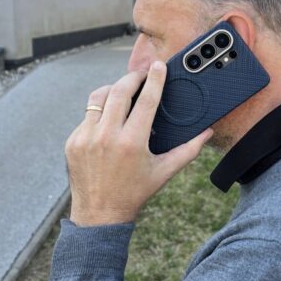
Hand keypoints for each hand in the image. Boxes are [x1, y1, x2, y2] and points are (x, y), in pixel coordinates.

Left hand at [65, 60, 213, 226]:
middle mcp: (107, 137)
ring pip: (98, 98)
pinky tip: (109, 117)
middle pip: (120, 91)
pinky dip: (100, 112)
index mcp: (131, 143)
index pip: (146, 100)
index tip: (158, 67)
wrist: (100, 214)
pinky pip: (87, 116)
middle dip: (133, 77)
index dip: (155, 80)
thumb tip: (207, 133)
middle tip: (142, 74)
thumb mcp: (164, 172)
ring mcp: (86, 138)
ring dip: (113, 89)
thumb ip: (188, 150)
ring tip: (124, 90)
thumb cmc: (135, 192)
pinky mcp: (73, 142)